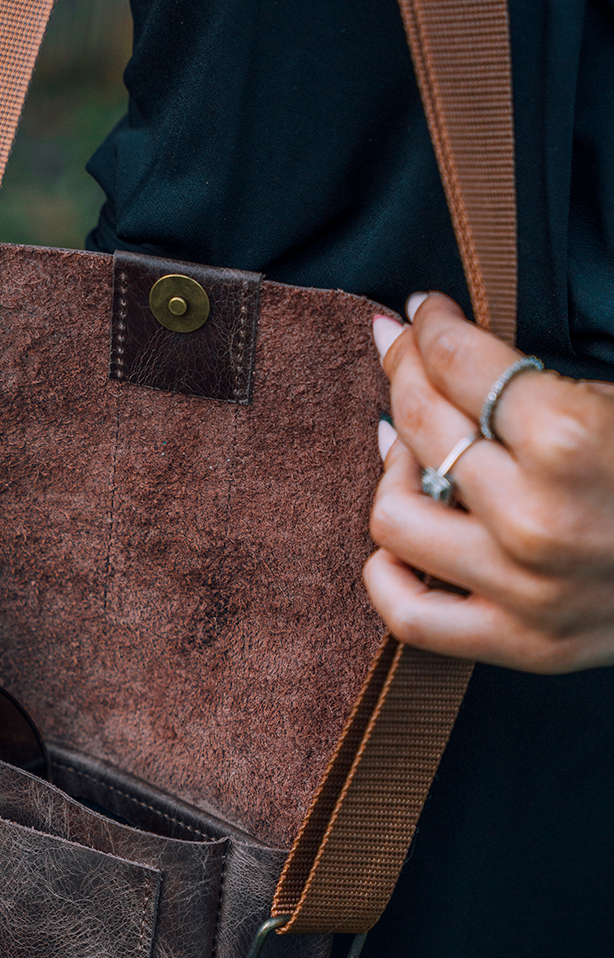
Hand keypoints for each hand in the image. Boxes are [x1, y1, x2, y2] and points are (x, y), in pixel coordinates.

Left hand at [365, 292, 613, 671]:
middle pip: (420, 427)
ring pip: (394, 518)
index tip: (418, 313)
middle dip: (404, 373)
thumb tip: (436, 355)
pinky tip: (401, 542)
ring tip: (413, 453)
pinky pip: (408, 615)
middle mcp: (536, 518)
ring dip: (394, 473)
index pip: (458, 364)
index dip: (426, 327)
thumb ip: (534, 385)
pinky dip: (387, 575)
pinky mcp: (522, 644)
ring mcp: (525, 589)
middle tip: (404, 357)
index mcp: (569, 440)